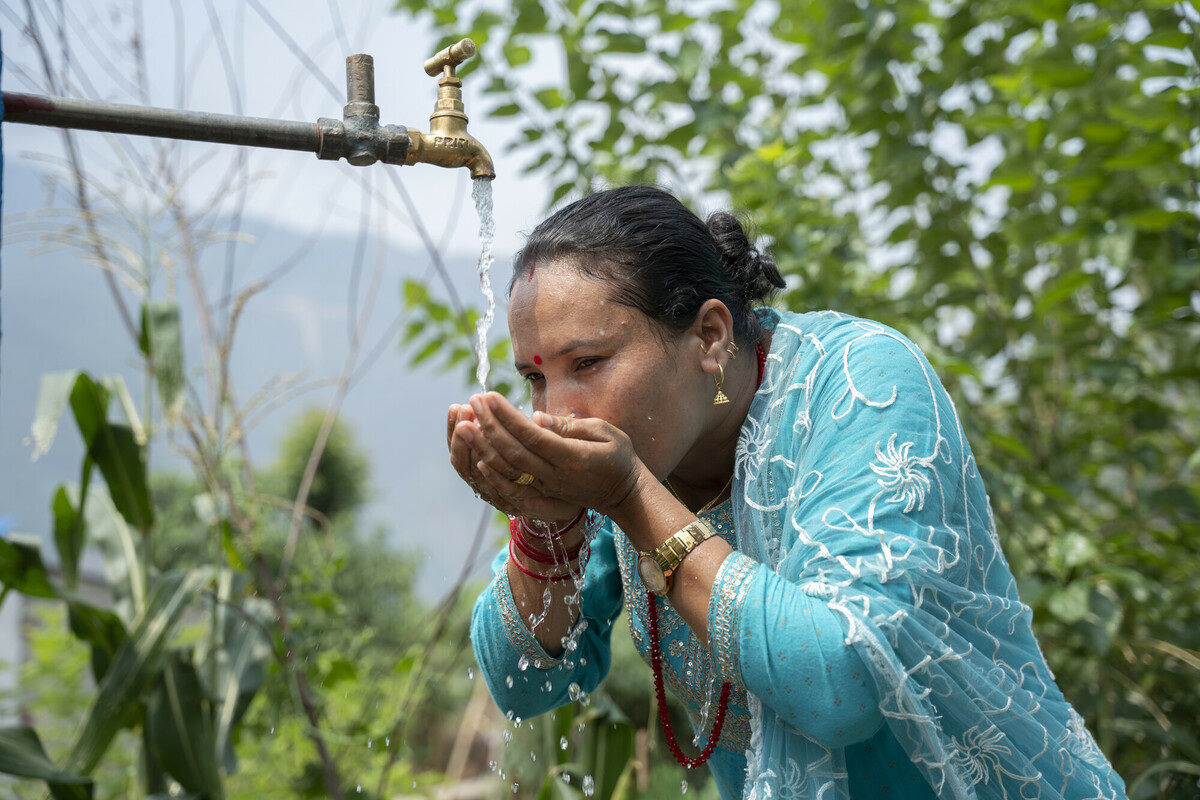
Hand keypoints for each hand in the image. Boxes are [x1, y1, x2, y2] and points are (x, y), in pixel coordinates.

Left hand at [466, 392, 643, 517]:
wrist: (624, 494)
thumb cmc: (618, 456)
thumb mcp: (605, 432)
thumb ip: (570, 426)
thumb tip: (536, 417)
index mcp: (572, 457)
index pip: (532, 435)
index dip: (507, 416)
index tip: (489, 396)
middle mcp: (556, 476)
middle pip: (514, 451)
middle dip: (489, 425)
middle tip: (472, 401)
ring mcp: (547, 488)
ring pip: (508, 469)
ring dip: (483, 447)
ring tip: (463, 424)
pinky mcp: (543, 496)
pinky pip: (512, 487)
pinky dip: (493, 475)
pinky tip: (476, 457)